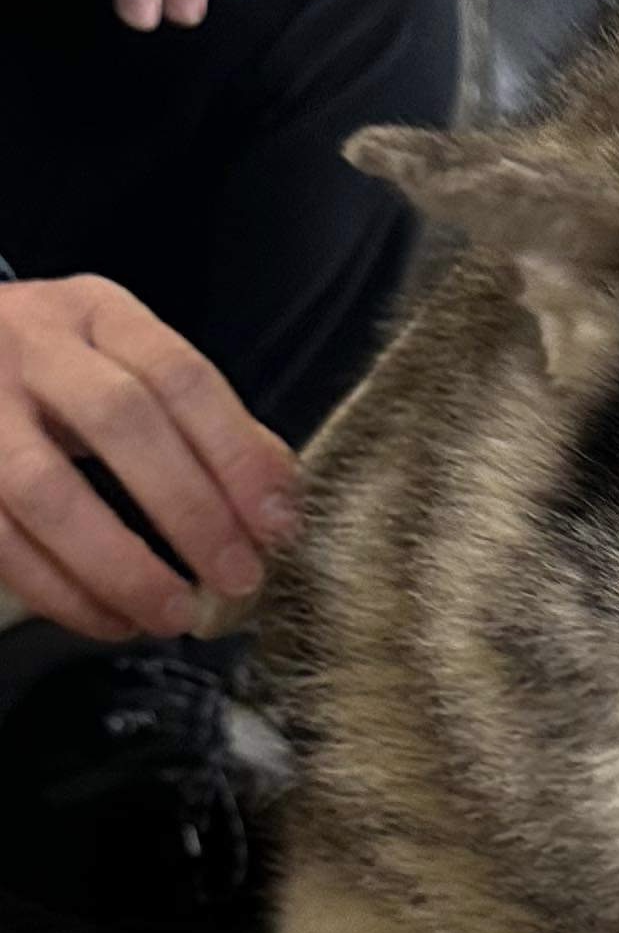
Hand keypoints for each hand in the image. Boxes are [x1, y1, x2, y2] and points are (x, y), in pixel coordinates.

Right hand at [0, 276, 300, 640]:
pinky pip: (1, 541)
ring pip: (46, 490)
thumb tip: (275, 500)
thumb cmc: (59, 372)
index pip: (180, 375)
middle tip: (237, 576)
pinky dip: (61, 593)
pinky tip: (111, 619)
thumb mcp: (125, 363)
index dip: (236, 452)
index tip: (277, 523)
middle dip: (189, 508)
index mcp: (96, 313)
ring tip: (175, 615)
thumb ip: (203, 420)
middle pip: (119, 422)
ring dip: (120, 565)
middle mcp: (30, 346)